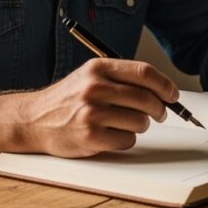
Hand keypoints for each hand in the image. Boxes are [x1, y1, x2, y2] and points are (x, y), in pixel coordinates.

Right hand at [16, 58, 177, 156]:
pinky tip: (112, 135)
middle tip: (160, 114)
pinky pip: (127, 140)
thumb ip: (123, 78)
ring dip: (141, 125)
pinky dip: (126, 140)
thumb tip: (163, 90)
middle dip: (159, 109)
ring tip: (126, 123)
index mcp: (98, 67)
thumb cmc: (69, 99)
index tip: (173, 94)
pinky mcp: (89, 136)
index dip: (164, 84)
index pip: (143, 72)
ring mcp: (91, 112)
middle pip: (146, 98)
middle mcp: (95, 87)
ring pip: (140, 121)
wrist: (34, 120)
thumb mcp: (91, 76)